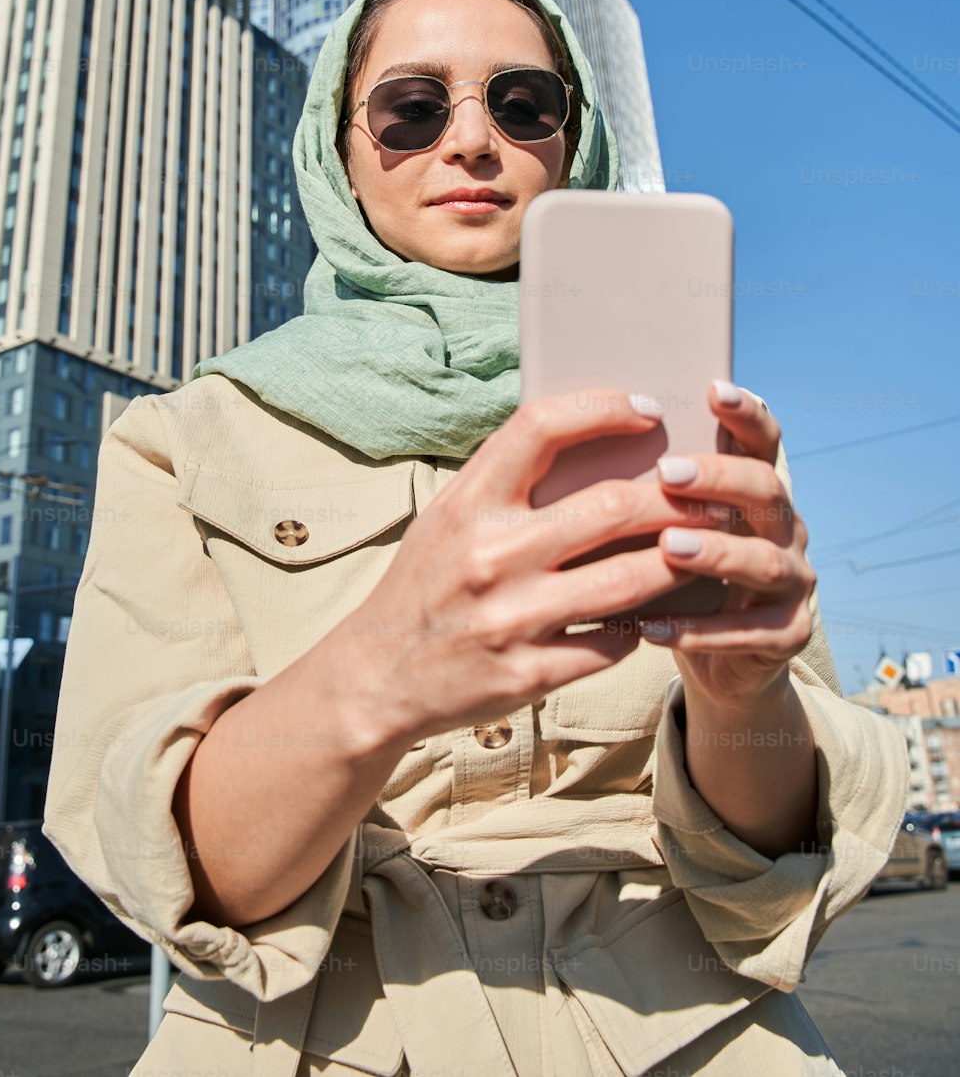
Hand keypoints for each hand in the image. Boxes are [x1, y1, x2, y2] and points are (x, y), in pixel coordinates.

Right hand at [341, 388, 749, 747]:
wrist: (377, 677)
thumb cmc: (424, 583)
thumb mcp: (448, 516)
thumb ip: (507, 479)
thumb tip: (591, 435)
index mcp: (468, 504)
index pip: (540, 428)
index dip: (603, 408)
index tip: (648, 410)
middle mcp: (489, 556)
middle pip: (610, 507)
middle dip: (673, 497)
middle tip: (709, 493)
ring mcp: (511, 619)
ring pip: (628, 580)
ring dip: (679, 561)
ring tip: (708, 546)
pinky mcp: (529, 675)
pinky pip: (613, 644)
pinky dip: (645, 625)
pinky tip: (663, 612)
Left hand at [638, 381, 815, 708]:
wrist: (717, 659)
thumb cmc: (673, 575)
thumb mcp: (659, 528)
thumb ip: (643, 491)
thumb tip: (574, 448)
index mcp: (754, 489)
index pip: (761, 440)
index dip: (745, 413)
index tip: (712, 389)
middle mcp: (784, 526)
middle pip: (766, 489)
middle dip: (718, 478)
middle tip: (667, 473)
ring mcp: (793, 579)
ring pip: (764, 560)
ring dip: (715, 551)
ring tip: (668, 546)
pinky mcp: (790, 633)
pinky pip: (750, 631)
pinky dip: (700, 629)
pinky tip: (654, 625)